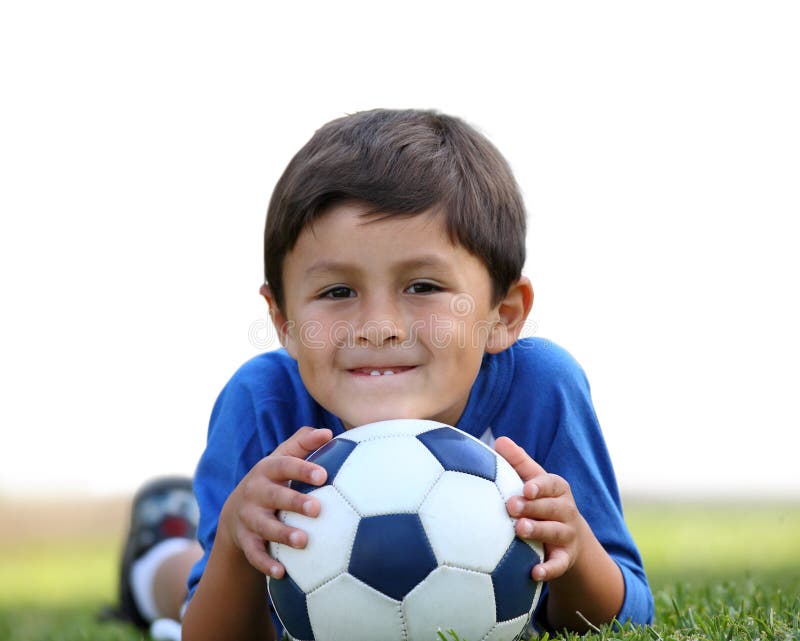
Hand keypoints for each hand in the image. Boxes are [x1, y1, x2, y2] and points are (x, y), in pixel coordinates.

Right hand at [220, 426, 332, 578]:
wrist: (237, 511)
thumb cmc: (274, 479)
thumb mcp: (283, 457)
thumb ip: (304, 442)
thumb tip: (328, 432)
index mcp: (267, 469)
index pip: (284, 465)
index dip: (302, 470)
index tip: (323, 475)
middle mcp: (255, 492)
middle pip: (274, 496)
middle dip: (294, 502)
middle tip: (317, 509)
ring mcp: (248, 517)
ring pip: (264, 527)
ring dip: (282, 534)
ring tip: (303, 541)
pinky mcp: (245, 541)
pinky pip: (254, 554)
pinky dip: (266, 564)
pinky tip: (282, 573)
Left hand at [494, 436, 585, 581]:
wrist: (568, 537)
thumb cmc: (541, 501)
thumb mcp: (533, 480)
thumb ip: (518, 462)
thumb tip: (500, 440)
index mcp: (557, 489)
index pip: (551, 484)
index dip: (539, 486)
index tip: (525, 487)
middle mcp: (566, 510)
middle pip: (552, 508)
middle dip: (534, 507)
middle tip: (511, 507)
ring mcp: (567, 534)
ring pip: (556, 532)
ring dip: (539, 531)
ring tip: (520, 530)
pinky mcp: (566, 558)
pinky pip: (559, 565)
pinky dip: (548, 569)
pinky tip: (534, 573)